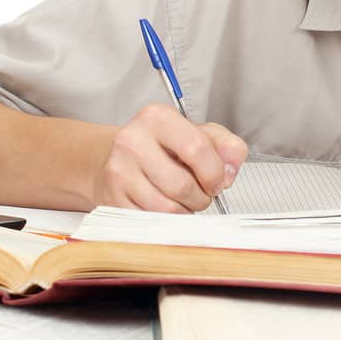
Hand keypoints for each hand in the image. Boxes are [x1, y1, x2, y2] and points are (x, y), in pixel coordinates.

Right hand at [91, 103, 247, 213]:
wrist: (119, 159)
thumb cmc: (165, 148)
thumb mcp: (200, 135)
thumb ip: (226, 146)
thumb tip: (230, 169)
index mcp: (157, 118)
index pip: (197, 148)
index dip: (214, 173)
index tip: (217, 182)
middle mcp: (132, 140)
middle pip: (182, 185)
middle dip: (200, 198)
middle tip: (200, 194)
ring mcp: (117, 171)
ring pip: (166, 208)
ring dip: (184, 211)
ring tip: (182, 200)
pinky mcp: (110, 199)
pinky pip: (150, 221)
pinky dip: (165, 221)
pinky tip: (163, 206)